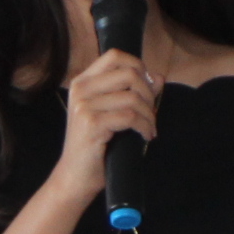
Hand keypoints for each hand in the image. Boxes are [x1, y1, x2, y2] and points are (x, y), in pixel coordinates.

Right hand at [47, 44, 159, 196]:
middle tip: (151, 112)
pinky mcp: (91, 123)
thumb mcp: (113, 113)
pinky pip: (130, 116)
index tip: (147, 87)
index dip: (138, 66)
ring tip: (149, 127)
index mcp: (83, 81)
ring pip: (133, 97)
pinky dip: (145, 126)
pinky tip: (146, 136)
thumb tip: (159, 77)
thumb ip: (133, 92)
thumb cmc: (96, 145)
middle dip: (148, 93)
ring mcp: (84, 105)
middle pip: (129, 73)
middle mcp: (80, 89)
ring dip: (149, 114)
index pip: (115, 56)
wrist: (75, 177)